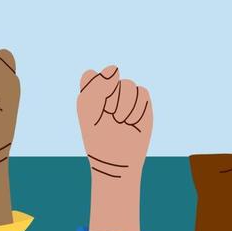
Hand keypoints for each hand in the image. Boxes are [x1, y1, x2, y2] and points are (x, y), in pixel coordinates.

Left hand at [77, 65, 152, 230]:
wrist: (115, 161)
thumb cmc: (97, 138)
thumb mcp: (89, 110)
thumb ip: (96, 85)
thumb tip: (114, 69)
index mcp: (91, 90)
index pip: (90, 76)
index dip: (93, 90)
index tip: (93, 109)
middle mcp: (109, 89)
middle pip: (111, 78)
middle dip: (109, 100)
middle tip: (107, 118)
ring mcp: (126, 95)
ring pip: (128, 84)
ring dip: (123, 106)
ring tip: (119, 121)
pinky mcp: (142, 103)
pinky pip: (142, 93)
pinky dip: (136, 109)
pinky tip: (131, 122)